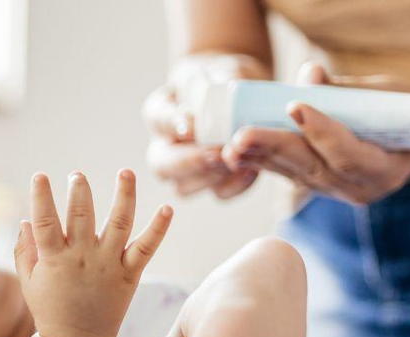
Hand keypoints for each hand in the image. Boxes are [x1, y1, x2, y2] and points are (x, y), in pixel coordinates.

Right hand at [14, 170, 172, 336]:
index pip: (45, 221)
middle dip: (80, 191)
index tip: (40, 176)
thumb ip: (25, 251)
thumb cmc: (50, 311)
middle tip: (78, 175)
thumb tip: (26, 220)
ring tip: (126, 173)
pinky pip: (146, 248)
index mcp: (54, 259)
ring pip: (118, 223)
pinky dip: (158, 229)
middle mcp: (82, 258)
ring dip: (123, 196)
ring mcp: (107, 265)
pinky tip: (167, 208)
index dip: (41, 196)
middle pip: (82, 215)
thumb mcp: (29, 282)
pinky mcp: (129, 275)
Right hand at [145, 84, 260, 198]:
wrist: (243, 93)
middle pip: (160, 164)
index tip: (190, 125)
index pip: (158, 118)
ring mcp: (186, 170)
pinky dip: (235, 185)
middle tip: (215, 152)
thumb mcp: (224, 70)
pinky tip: (251, 169)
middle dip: (188, 162)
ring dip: (211, 177)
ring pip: (183, 187)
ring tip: (236, 160)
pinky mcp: (214, 182)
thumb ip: (223, 80)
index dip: (172, 124)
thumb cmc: (228, 78)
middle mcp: (165, 146)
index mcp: (161, 112)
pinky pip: (218, 193)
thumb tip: (227, 93)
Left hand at [223, 63, 409, 204]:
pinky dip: (259, 160)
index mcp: (384, 170)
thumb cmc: (402, 109)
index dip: (321, 131)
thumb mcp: (386, 93)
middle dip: (275, 148)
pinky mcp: (312, 185)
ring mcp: (332, 191)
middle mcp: (357, 188)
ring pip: (292, 172)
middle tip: (243, 135)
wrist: (406, 136)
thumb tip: (309, 73)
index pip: (347, 156)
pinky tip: (234, 153)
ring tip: (230, 145)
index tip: (295, 105)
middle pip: (311, 167)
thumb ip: (347, 89)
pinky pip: (284, 172)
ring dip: (257, 157)